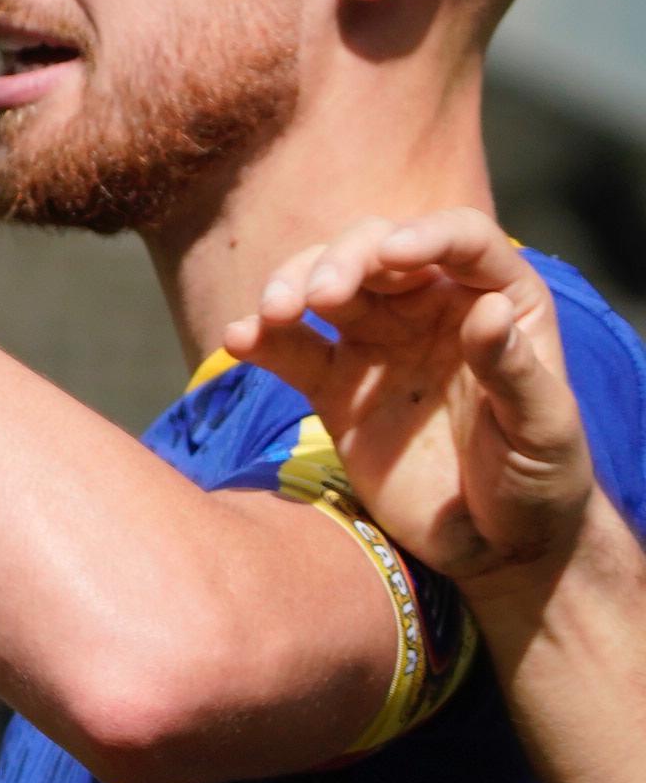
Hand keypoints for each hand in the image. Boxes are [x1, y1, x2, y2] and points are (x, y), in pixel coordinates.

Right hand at [222, 211, 593, 600]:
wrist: (497, 548)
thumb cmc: (541, 481)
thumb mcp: (545, 429)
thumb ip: (514, 369)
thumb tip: (484, 309)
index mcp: (497, 300)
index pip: (460, 240)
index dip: (425, 235)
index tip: (393, 254)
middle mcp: (432, 308)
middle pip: (376, 251)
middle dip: (341, 261)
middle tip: (317, 296)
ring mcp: (379, 345)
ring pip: (324, 287)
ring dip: (290, 286)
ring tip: (272, 315)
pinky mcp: (336, 388)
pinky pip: (291, 351)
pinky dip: (260, 340)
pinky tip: (238, 340)